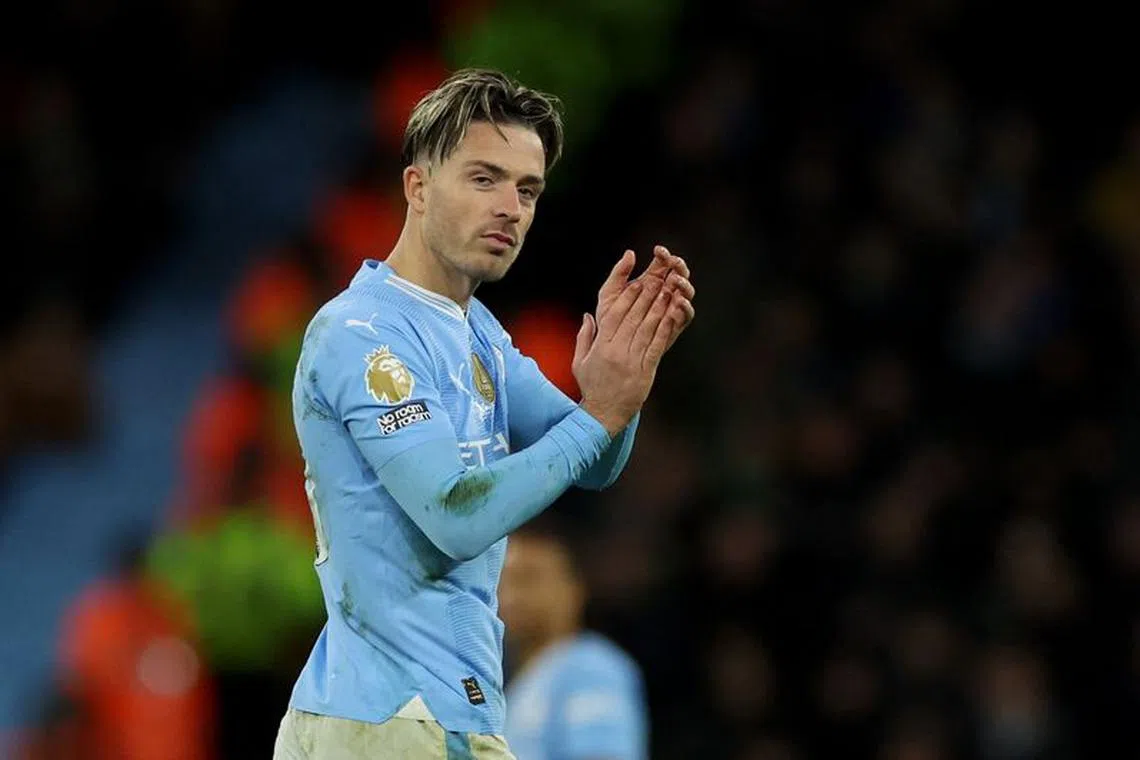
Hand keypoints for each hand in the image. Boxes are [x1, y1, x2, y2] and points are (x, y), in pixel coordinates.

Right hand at [572, 274, 674, 435]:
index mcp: (601, 347)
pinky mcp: (646, 370)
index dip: (627, 297)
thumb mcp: (579, 361)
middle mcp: (617, 351)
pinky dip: (665, 329)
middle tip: (657, 279)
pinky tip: (672, 315)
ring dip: (659, 308)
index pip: (615, 315)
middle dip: (646, 296)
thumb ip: (584, 337)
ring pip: (647, 329)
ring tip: (667, 291)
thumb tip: (587, 315)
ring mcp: (632, 361)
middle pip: (633, 318)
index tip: (636, 283)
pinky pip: (657, 346)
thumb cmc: (592, 387)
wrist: (604, 414)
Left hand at [596, 246, 694, 351]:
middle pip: (679, 274)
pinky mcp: (675, 326)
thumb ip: (618, 273)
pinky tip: (679, 301)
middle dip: (679, 266)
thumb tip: (630, 253)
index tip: (658, 251)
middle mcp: (664, 292)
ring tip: (676, 281)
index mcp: (650, 281)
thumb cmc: (609, 320)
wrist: (611, 348)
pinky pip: (686, 315)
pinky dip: (685, 307)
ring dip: (684, 285)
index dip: (663, 255)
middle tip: (673, 263)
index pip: (663, 263)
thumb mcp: (609, 294)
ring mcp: (672, 309)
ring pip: (686, 293)